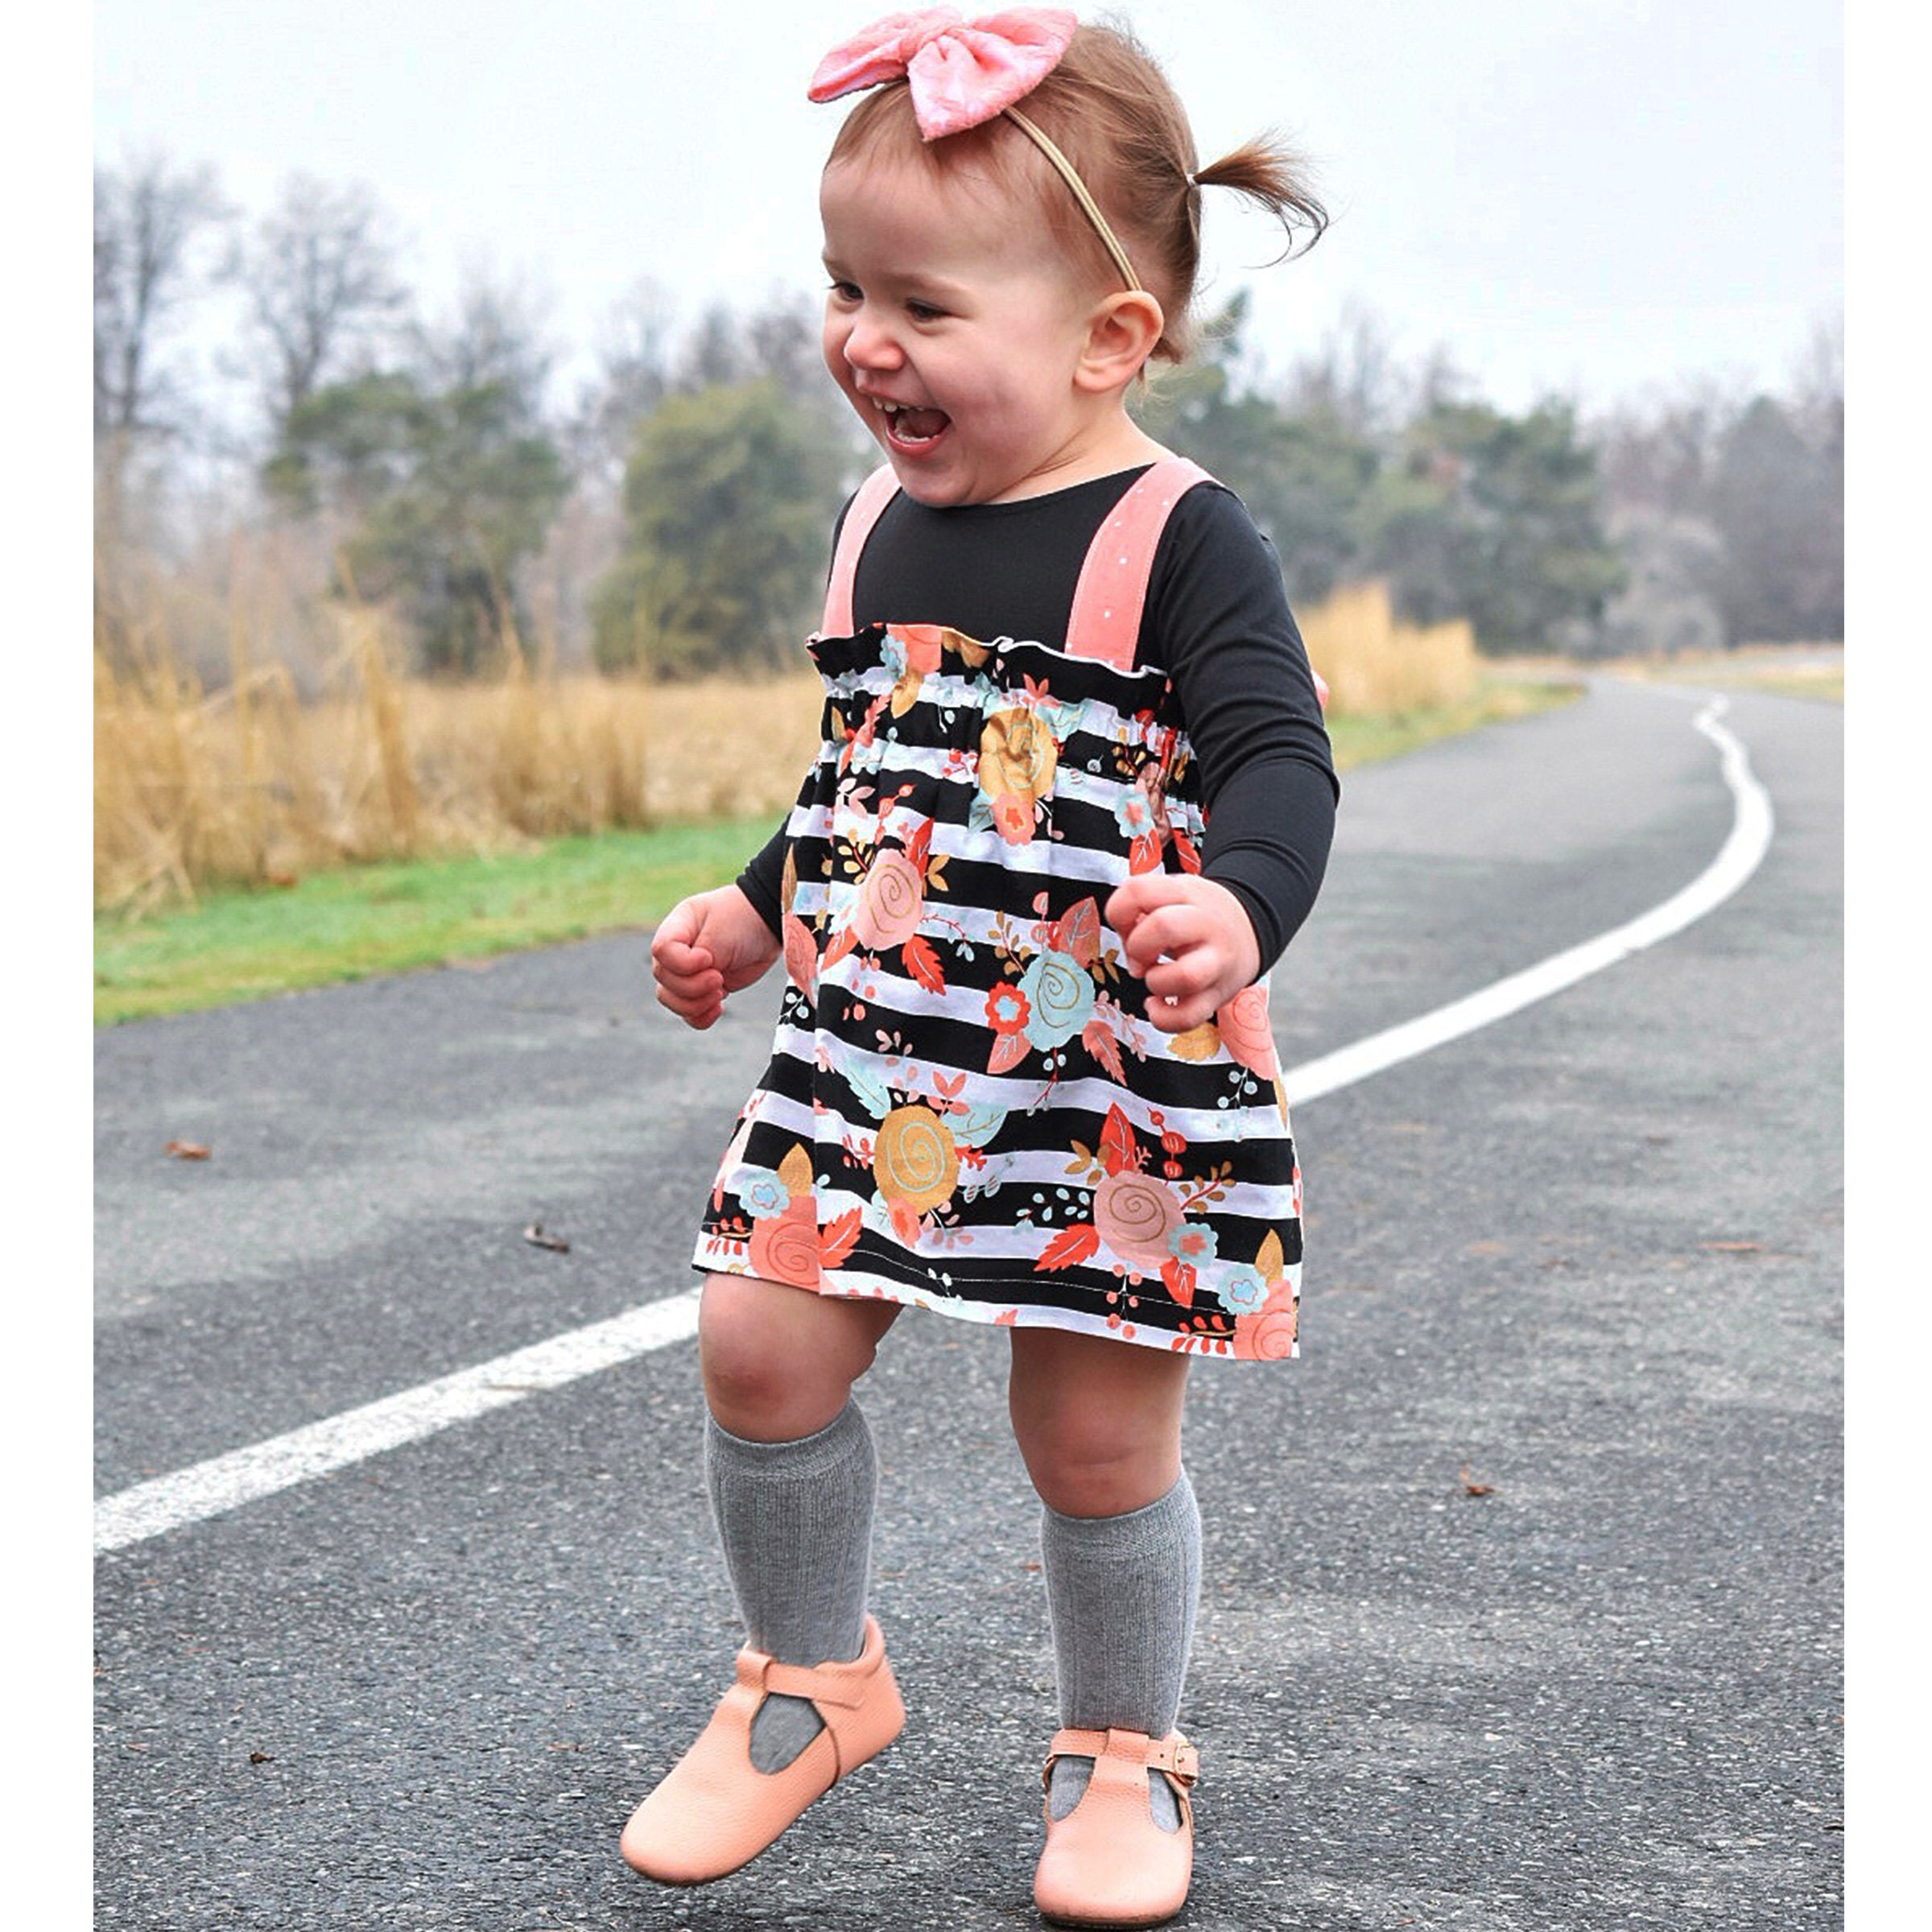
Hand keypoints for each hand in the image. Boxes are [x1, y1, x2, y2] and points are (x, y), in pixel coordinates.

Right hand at [650, 885, 781, 1029]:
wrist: (766, 925)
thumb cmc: (744, 918)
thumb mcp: (722, 930)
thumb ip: (704, 953)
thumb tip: (695, 982)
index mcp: (677, 927)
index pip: (661, 950)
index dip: (683, 962)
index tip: (709, 959)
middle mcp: (676, 950)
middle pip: (664, 978)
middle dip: (693, 986)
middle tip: (719, 978)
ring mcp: (686, 972)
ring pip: (671, 999)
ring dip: (696, 1003)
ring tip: (721, 991)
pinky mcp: (700, 989)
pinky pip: (688, 1013)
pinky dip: (701, 1016)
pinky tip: (719, 1007)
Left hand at [1104, 874, 1260, 1033]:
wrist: (1248, 932)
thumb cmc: (1196, 917)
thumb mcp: (1171, 896)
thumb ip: (1137, 910)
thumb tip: (1128, 949)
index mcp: (1187, 893)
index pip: (1138, 891)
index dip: (1119, 913)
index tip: (1127, 927)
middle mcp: (1207, 925)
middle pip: (1163, 926)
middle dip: (1137, 947)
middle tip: (1140, 957)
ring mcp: (1217, 963)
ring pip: (1186, 976)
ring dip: (1155, 982)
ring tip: (1155, 978)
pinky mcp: (1218, 996)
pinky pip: (1188, 1017)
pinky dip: (1162, 1018)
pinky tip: (1157, 1005)